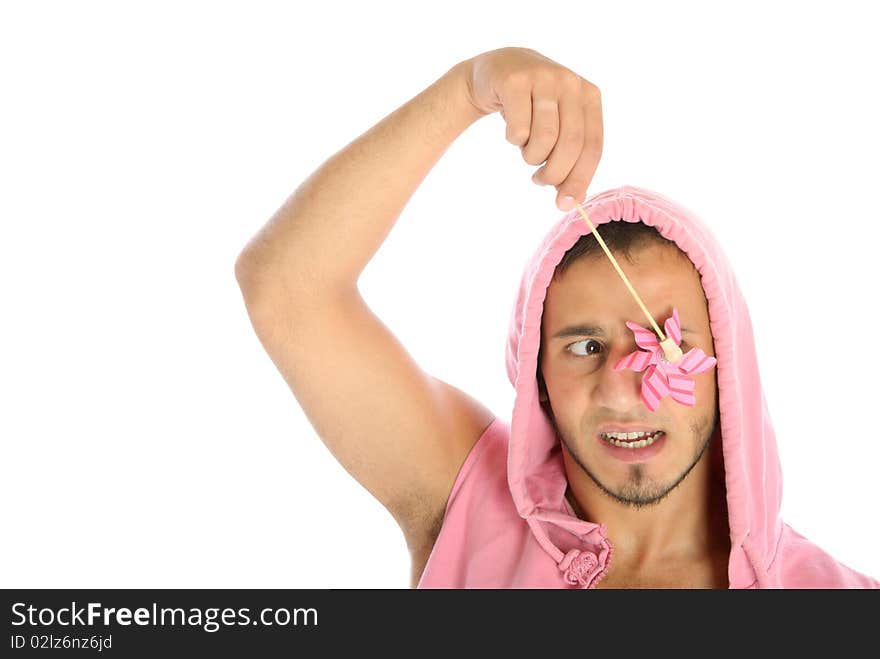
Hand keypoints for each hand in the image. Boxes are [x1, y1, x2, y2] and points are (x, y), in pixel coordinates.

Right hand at [462, 47, 603, 211]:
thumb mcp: (558, 127)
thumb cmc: (531, 109)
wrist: (496, 72)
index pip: (593, 146)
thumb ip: (570, 158)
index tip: (565, 203)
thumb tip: (572, 200)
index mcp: (589, 96)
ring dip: (532, 157)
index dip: (580, 179)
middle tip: (540, 181)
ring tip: (526, 152)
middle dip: (554, 174)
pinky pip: (518, 129)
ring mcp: (543, 77)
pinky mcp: (515, 80)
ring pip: (544, 138)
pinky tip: (512, 132)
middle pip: (571, 144)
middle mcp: (570, 82)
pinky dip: (514, 140)